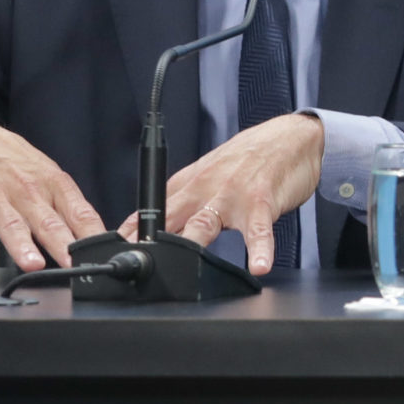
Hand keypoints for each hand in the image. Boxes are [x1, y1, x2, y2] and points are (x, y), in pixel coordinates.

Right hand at [0, 116, 105, 270]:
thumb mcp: (46, 173)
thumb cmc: (11, 161)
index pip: (80, 213)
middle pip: (49, 223)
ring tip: (33, 264)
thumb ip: (66, 205)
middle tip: (73, 265)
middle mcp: (27, 193)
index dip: (92, 235)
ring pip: (12, 226)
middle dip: (63, 245)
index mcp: (52, 184)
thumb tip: (90, 235)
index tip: (101, 255)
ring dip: (23, 247)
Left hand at [125, 112, 322, 274]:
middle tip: (140, 262)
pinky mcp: (261, 202)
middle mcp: (204, 189)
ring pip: (207, 222)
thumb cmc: (246, 161)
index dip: (131, 234)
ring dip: (195, 242)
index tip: (116, 255)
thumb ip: (181, 203)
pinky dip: (260, 248)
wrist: (287, 137)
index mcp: (187, 186)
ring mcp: (232, 196)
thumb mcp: (205, 176)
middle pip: (171, 219)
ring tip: (188, 265)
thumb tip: (152, 230)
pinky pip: (259, 229)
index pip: (151, 213)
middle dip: (153, 241)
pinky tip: (259, 264)